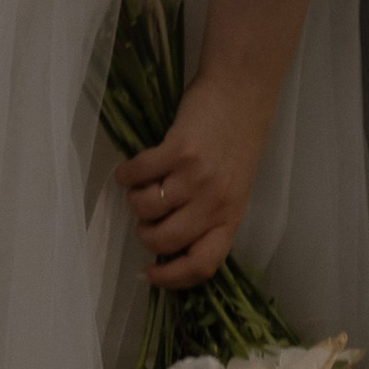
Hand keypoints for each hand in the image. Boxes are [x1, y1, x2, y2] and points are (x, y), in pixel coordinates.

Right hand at [116, 65, 276, 287]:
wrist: (242, 89)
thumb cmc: (237, 138)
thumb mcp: (233, 187)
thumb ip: (208, 215)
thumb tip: (168, 243)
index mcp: (231, 217)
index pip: (202, 266)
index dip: (171, 278)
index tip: (148, 273)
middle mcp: (214, 203)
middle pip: (163, 241)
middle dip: (144, 232)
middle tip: (146, 213)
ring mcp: (196, 177)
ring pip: (144, 209)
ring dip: (134, 199)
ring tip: (143, 183)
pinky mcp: (177, 150)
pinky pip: (136, 176)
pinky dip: (126, 174)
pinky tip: (131, 167)